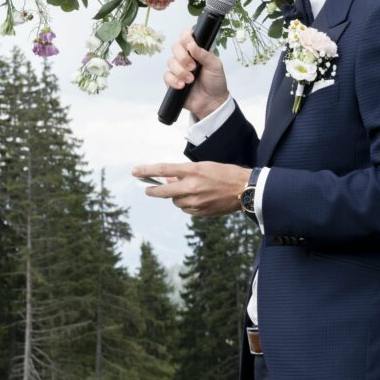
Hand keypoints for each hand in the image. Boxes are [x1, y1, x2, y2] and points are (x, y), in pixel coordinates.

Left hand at [132, 162, 250, 216]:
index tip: (135, 172)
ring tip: (188, 190)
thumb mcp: (203, 167)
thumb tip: (168, 179)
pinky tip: (197, 199)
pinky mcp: (200, 212)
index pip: (163, 170)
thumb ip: (184, 172)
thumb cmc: (224, 173)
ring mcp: (195, 201)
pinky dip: (186, 204)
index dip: (146, 171)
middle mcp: (191, 187)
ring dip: (176, 196)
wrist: (245, 189)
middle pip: (163, 191)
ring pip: (175, 201)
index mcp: (192, 171)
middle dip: (153, 191)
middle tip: (148, 189)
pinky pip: (186, 209)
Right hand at [165, 29, 228, 119]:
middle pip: (175, 47)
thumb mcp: (215, 65)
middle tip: (193, 67)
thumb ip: (204, 54)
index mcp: (196, 50)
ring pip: (170, 62)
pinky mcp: (172, 80)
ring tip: (191, 80)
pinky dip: (174, 80)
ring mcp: (178, 69)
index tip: (190, 44)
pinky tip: (183, 86)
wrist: (211, 102)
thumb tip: (192, 45)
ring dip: (181, 71)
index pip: (186, 36)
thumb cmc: (215, 82)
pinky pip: (166, 76)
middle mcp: (185, 57)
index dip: (185, 37)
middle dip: (183, 57)